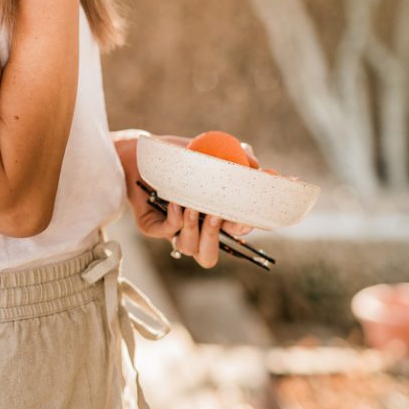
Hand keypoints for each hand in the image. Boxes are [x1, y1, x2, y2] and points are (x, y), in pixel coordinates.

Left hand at [113, 131, 256, 269]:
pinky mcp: (153, 226)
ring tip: (189, 204)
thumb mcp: (216, 152)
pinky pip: (166, 233)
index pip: (236, 232)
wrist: (145, 152)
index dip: (244, 227)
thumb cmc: (182, 154)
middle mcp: (194, 227)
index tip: (245, 213)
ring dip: (192, 227)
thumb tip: (262, 169)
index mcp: (215, 214)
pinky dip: (173, 218)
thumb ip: (241, 159)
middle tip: (215, 214)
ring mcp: (173, 229)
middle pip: (209, 257)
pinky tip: (173, 200)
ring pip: (188, 248)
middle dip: (213, 238)